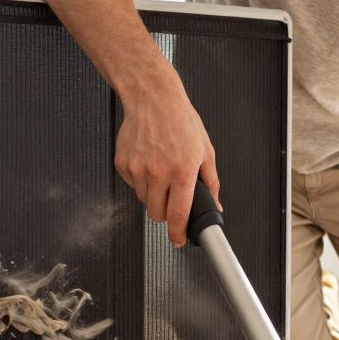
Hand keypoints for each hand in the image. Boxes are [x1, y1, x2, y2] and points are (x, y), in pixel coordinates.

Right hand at [114, 74, 219, 245]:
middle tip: (171, 197)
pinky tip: (148, 161)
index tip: (177, 240)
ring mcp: (138, 168)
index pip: (178, 214)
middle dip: (165, 212)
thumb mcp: (205, 151)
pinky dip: (140, 180)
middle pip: (157, 213)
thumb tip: (215, 205)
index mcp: (182, 171)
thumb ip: (211, 182)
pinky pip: (131, 185)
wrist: (153, 99)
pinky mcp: (123, 163)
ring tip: (160, 170)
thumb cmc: (181, 121)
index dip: (177, 233)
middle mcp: (159, 172)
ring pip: (143, 200)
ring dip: (152, 194)